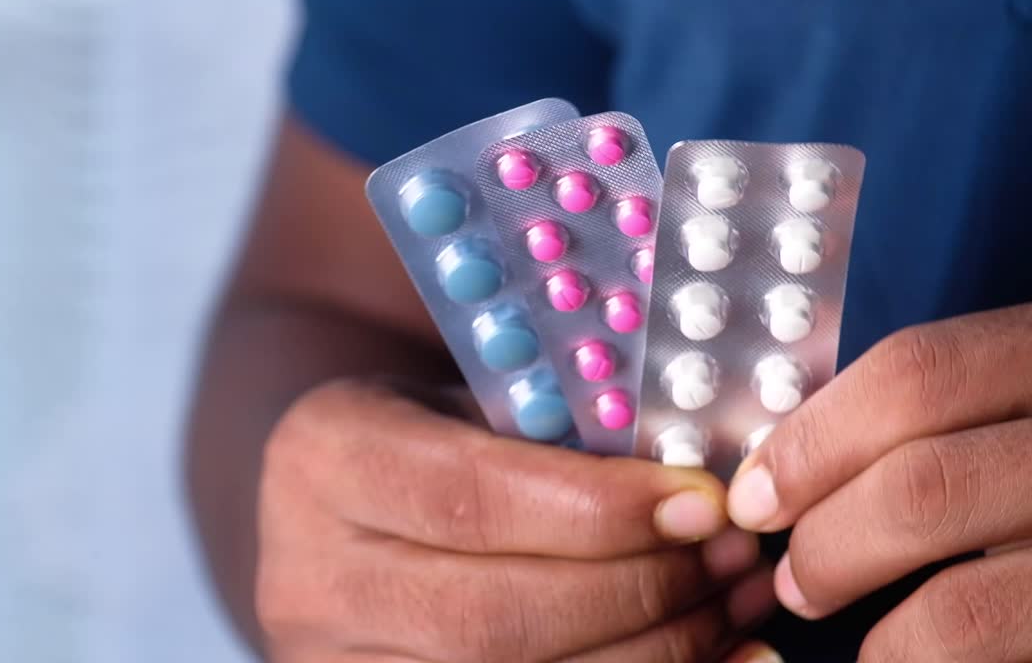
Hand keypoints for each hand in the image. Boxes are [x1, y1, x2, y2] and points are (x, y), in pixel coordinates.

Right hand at [257, 379, 778, 661]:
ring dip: (650, 655)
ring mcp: (330, 661)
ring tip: (734, 607)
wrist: (332, 507)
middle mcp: (308, 575)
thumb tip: (700, 492)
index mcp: (326, 459)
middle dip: (638, 593)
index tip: (702, 504)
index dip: (596, 512)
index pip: (468, 498)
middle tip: (734, 560)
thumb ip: (555, 439)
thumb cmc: (423, 437)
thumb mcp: (467, 405)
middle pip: (492, 615)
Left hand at [726, 304, 1031, 661]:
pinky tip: (898, 659)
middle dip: (828, 541)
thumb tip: (789, 471)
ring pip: (963, 604)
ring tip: (837, 622)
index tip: (754, 492)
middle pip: (922, 485)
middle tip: (793, 576)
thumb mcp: (1021, 402)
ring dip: (877, 633)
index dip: (811, 437)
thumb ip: (945, 414)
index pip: (919, 375)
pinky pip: (992, 651)